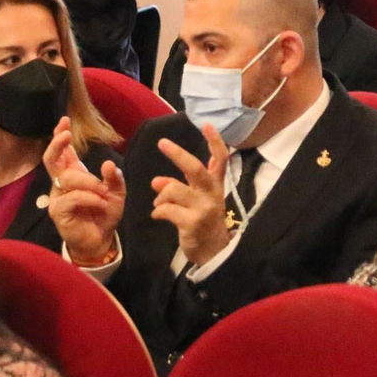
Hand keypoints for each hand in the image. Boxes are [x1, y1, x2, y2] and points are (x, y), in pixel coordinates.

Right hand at [43, 117, 125, 263]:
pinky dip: (88, 197)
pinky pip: (71, 197)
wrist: (101, 239)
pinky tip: (99, 202)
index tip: (64, 121)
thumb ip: (114, 178)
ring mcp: (57, 196)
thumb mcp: (116, 193)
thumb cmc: (105, 213)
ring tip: (103, 193)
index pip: (64, 152)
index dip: (60, 136)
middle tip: (66, 135)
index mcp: (74, 174)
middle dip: (58, 144)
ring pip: (68, 178)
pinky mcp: (58, 211)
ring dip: (89, 182)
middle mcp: (62, 183)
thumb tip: (107, 164)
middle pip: (52, 159)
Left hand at [151, 127, 234, 266]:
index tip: (205, 124)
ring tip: (159, 203)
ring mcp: (203, 209)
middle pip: (195, 168)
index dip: (214, 141)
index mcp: (215, 185)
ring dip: (160, 195)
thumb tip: (157, 181)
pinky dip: (158, 211)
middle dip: (177, 154)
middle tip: (162, 143)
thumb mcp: (198, 200)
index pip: (220, 159)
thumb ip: (180, 186)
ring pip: (173, 189)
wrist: (213, 252)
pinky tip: (159, 216)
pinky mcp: (192, 223)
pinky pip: (166, 209)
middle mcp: (212, 194)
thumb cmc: (203, 220)